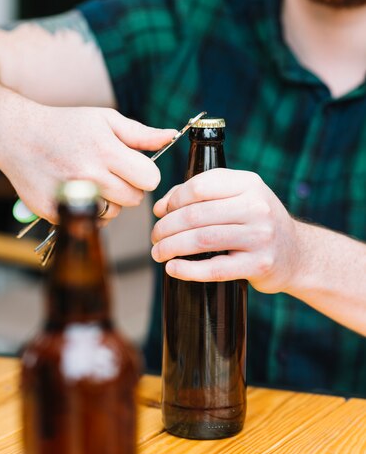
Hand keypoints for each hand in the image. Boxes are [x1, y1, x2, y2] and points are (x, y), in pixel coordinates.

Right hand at [0, 98, 175, 222]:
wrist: (16, 136)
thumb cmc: (65, 126)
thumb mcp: (104, 119)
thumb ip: (140, 133)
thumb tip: (171, 136)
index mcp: (106, 149)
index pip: (150, 179)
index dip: (145, 173)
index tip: (133, 167)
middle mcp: (90, 175)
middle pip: (134, 199)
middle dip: (128, 187)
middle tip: (110, 173)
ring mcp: (72, 196)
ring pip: (115, 212)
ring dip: (110, 201)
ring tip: (92, 182)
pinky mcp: (57, 212)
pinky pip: (91, 223)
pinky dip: (90, 213)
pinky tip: (79, 195)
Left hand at [151, 168, 298, 293]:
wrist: (298, 254)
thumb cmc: (258, 224)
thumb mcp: (239, 198)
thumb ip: (201, 195)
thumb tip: (160, 207)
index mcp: (249, 183)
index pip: (199, 186)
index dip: (173, 200)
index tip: (161, 212)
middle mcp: (257, 206)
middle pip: (196, 215)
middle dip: (166, 227)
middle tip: (154, 237)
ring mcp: (260, 236)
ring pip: (202, 240)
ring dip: (171, 247)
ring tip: (158, 252)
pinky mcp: (259, 265)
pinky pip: (215, 269)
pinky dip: (188, 270)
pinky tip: (173, 268)